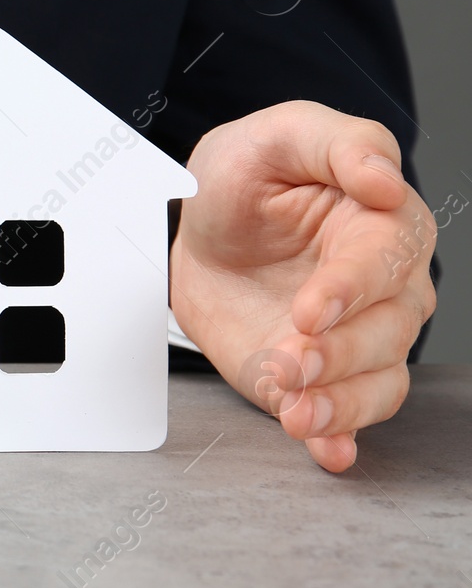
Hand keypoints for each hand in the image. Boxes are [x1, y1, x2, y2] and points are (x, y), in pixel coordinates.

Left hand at [170, 101, 435, 472]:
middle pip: (386, 333)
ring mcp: (353, 340)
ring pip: (375, 383)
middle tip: (291, 361)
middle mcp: (383, 291)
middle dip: (339, 355)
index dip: (350, 290)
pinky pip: (345, 418)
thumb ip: (339, 143)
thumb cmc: (249, 175)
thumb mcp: (280, 135)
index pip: (385, 263)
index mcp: (383, 226)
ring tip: (296, 413)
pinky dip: (338, 440)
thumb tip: (385, 180)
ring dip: (339, 405)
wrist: (200, 230)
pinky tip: (328, 452)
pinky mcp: (320, 377)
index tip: (312, 310)